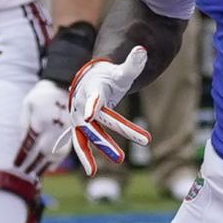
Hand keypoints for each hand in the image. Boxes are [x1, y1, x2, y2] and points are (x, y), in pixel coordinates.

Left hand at [14, 79, 70, 177]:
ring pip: (53, 156)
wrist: (64, 87)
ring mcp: (63, 133)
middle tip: (23, 173)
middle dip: (32, 165)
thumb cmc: (42, 96)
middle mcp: (52, 129)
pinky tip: (50, 168)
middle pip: (41, 153)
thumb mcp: (28, 104)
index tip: (16, 164)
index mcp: (40, 120)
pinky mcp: (71, 135)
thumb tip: (23, 140)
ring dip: (44, 167)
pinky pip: (64, 152)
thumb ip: (25, 122)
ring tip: (34, 175)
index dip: (22, 156)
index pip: (29, 144)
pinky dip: (56, 162)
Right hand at [62, 49, 150, 175]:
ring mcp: (79, 117)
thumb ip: (131, 64)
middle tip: (120, 158)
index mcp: (93, 90)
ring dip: (88, 153)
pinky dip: (84, 156)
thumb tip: (143, 50)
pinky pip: (80, 142)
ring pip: (84, 136)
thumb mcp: (120, 71)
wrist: (90, 78)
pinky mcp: (80, 127)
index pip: (92, 99)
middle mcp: (82, 105)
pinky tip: (90, 172)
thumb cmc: (108, 76)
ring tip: (93, 172)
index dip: (90, 107)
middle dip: (104, 141)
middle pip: (94, 125)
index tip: (87, 117)